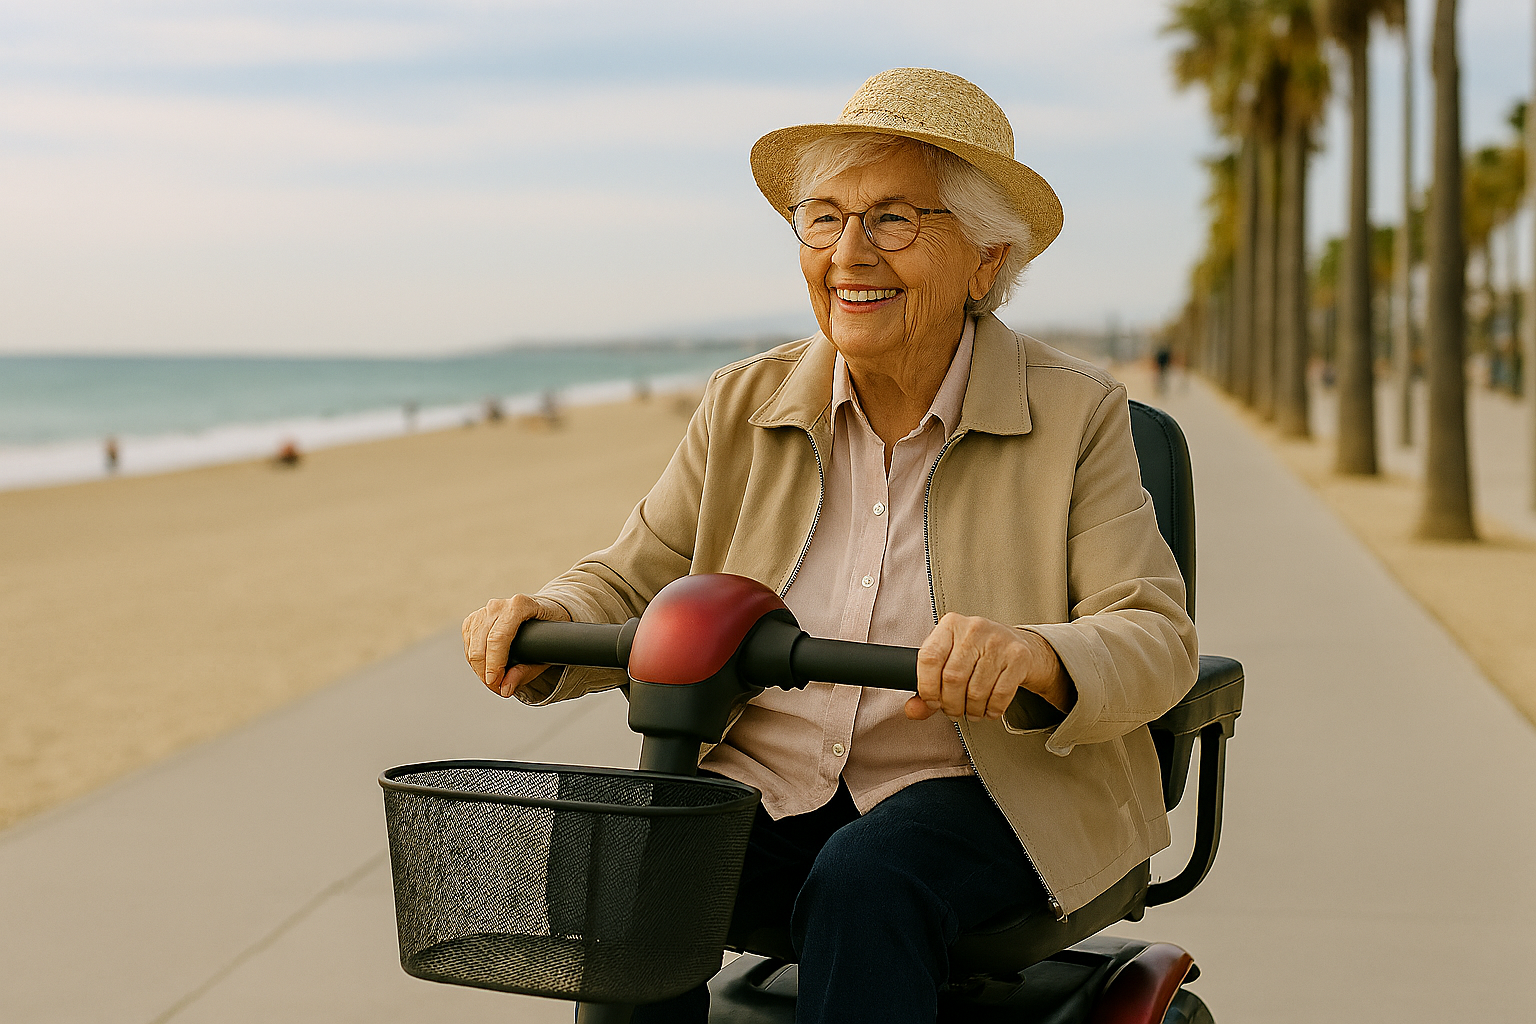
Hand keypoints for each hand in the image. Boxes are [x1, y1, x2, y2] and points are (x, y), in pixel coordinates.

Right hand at [462, 595, 571, 697]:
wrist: (544, 612)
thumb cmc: (548, 630)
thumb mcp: (547, 650)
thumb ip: (526, 671)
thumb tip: (506, 688)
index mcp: (519, 606)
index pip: (499, 637)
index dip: (494, 662)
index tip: (494, 682)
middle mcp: (499, 606)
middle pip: (481, 644)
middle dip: (486, 673)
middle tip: (499, 689)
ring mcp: (484, 611)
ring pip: (471, 647)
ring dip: (480, 670)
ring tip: (496, 683)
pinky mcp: (474, 619)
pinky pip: (468, 645)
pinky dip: (475, 662)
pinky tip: (487, 670)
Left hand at [906, 613, 1073, 722]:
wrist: (1020, 645)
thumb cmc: (978, 654)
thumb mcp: (949, 661)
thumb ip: (927, 687)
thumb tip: (913, 710)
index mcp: (950, 625)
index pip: (929, 657)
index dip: (927, 687)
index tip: (931, 702)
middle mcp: (973, 628)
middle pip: (953, 678)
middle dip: (950, 704)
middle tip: (953, 712)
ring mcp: (998, 641)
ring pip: (976, 690)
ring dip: (971, 710)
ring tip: (971, 712)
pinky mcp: (1019, 656)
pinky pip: (1000, 694)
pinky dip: (992, 709)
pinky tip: (988, 710)